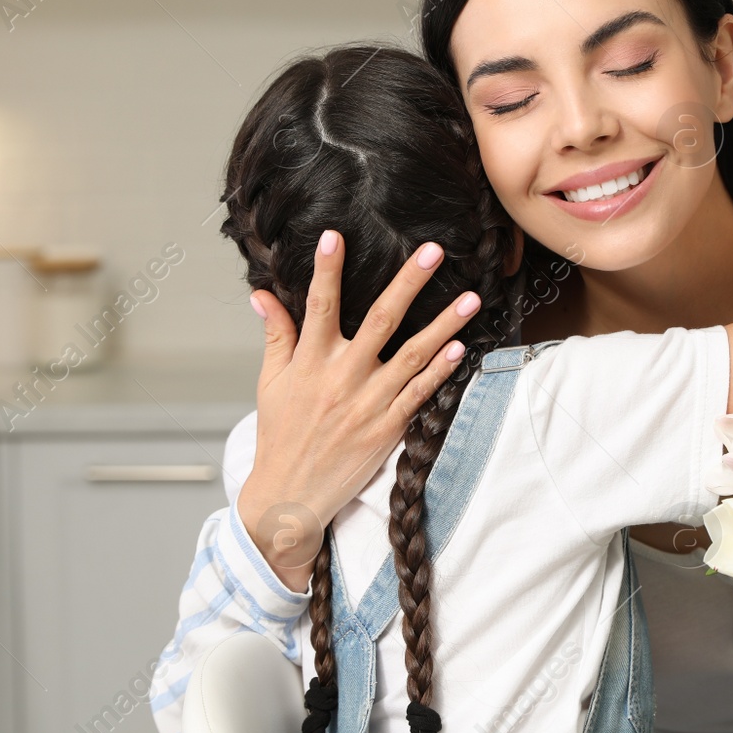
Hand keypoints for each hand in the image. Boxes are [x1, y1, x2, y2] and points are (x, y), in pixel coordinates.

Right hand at [237, 230, 481, 590]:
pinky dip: (440, 371)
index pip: (318, 306)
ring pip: (412, 355)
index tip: (334, 236)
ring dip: (444, 325)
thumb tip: (262, 296)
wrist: (291, 496)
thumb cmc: (281, 436)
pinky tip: (461, 348)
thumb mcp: (271, 383)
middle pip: (380, 320)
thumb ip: (276, 335)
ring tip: (471, 298)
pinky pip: (419, 394)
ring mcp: (368, 403)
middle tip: (432, 252)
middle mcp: (341, 378)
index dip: (327, 271)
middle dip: (408, 283)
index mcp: (309, 362)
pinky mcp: (387, 428)